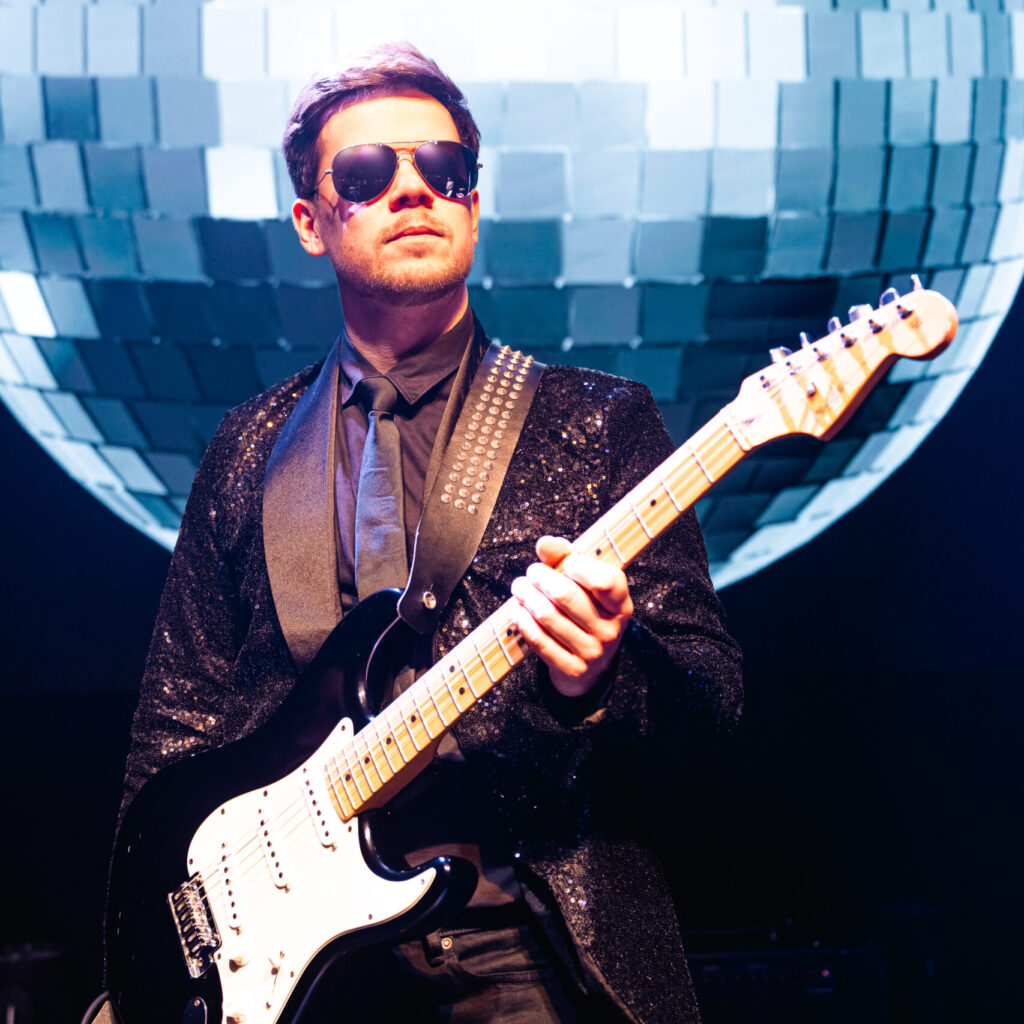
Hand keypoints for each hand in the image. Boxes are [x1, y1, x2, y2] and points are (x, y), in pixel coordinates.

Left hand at [510, 535, 633, 697]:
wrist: (591, 668)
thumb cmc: (585, 613)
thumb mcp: (586, 586)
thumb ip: (566, 557)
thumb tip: (545, 544)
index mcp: (621, 606)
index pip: (605, 581)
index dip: (580, 566)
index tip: (565, 562)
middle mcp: (610, 631)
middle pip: (567, 595)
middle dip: (541, 577)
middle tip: (531, 573)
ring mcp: (591, 652)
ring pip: (547, 615)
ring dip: (526, 596)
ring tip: (519, 587)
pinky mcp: (571, 669)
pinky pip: (538, 639)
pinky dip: (522, 620)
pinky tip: (517, 610)